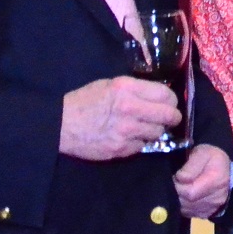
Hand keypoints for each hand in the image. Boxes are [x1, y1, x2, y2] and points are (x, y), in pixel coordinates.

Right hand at [59, 76, 180, 160]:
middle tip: (168, 118)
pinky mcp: (122, 148)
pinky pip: (143, 146)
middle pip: (168, 115)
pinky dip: (140, 143)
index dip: (171, 100)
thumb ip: (135, 89)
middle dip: (172, 117)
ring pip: (158, 133)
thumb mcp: (110, 85)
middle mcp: (130, 108)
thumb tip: (158, 95)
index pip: (166, 94)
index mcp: (127, 89)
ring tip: (145, 128)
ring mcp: (127, 130)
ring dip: (156, 131)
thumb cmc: (85, 101)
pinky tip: (131, 137)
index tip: (169, 104)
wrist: (60, 125)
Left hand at [173, 145, 232, 218]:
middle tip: (175, 182)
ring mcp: (213, 208)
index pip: (190, 192)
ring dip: (178, 200)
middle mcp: (217, 198)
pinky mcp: (208, 214)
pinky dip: (183, 205)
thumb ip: (191, 165)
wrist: (223, 168)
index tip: (174, 177)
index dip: (177, 185)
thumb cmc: (210, 158)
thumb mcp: (202, 153)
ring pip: (186, 209)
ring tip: (179, 187)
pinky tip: (184, 195)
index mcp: (217, 180)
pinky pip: (189, 213)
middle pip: (187, 202)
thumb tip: (180, 179)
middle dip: (176, 193)